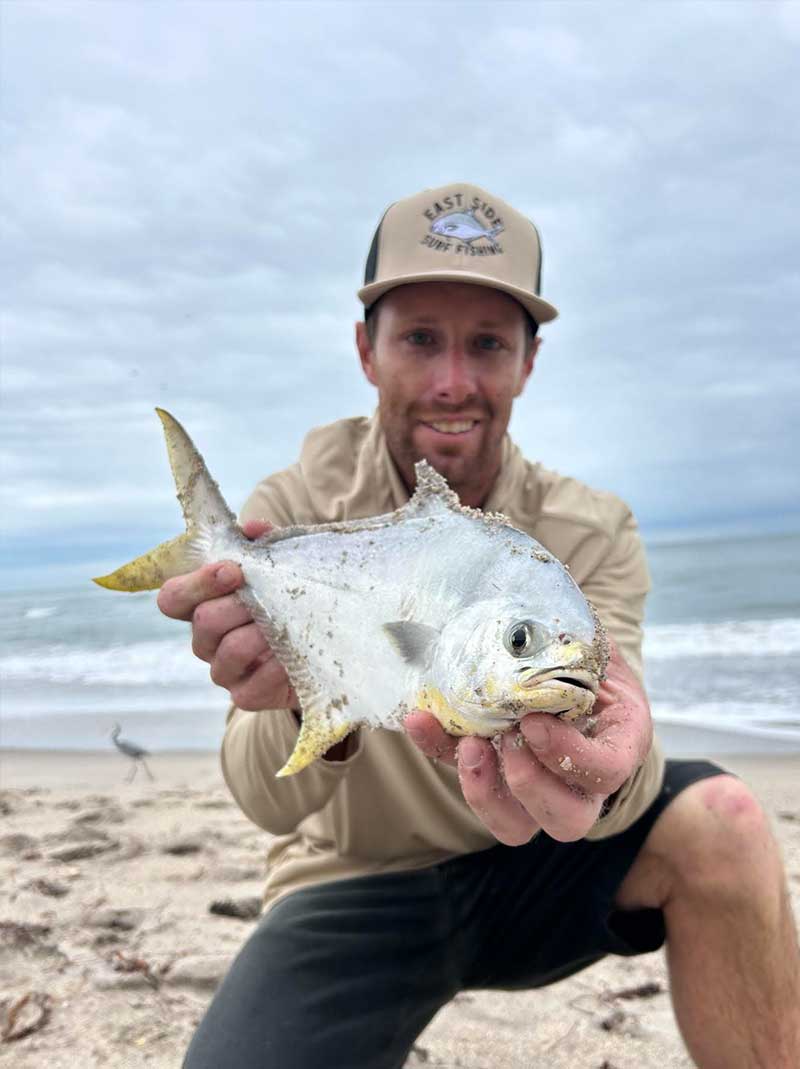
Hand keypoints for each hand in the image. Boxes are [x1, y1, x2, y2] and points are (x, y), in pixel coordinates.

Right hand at [156, 521, 296, 711]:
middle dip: (242, 605)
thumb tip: (253, 527)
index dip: (198, 583)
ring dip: (263, 635)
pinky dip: (275, 670)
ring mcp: (224, 670)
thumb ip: (264, 544)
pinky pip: (249, 688)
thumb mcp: (281, 565)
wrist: (327, 640)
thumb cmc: (292, 598)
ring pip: (230, 651)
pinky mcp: (245, 695)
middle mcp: (206, 640)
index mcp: (204, 604)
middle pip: (205, 621)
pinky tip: (291, 659)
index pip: (173, 598)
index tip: (234, 570)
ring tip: (288, 627)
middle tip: (272, 599)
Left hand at [404, 639, 651, 845]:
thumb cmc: (584, 651)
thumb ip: (574, 643)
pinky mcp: (492, 775)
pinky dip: (439, 752)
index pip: (607, 773)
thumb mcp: (592, 642)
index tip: (534, 722)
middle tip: (507, 738)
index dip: (570, 757)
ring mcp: (536, 788)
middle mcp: (582, 781)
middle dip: (530, 784)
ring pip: (515, 827)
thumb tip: (533, 624)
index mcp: (619, 742)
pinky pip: (467, 780)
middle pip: (567, 820)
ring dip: (485, 792)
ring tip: (469, 744)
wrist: (560, 655)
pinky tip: (421, 721)